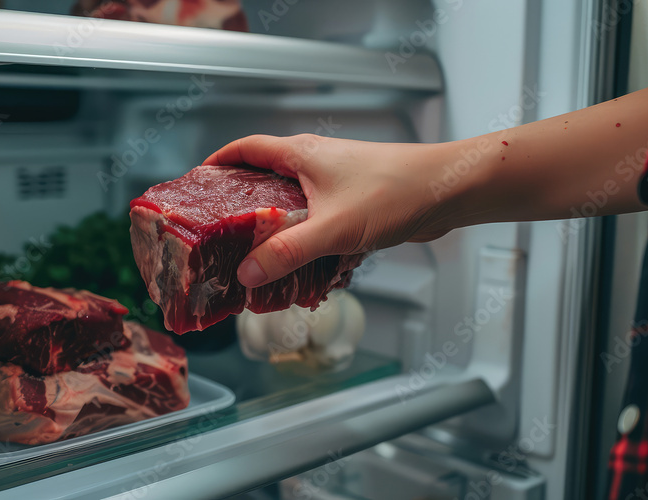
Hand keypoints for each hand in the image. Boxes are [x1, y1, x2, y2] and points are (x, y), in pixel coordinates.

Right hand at [203, 134, 457, 287]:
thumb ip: (287, 252)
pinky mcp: (354, 202)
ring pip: (292, 201)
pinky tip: (300, 263)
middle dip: (241, 201)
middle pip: (264, 176)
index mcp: (302, 154)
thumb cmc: (396, 191)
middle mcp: (315, 162)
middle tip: (219, 229)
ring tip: (254, 253)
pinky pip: (316, 218)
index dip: (218, 162)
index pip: (246, 148)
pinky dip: (303, 237)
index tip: (198, 183)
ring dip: (274, 224)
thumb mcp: (333, 228)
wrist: (450, 191)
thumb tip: (247, 273)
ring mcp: (336, 182)